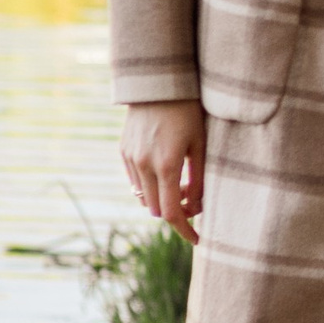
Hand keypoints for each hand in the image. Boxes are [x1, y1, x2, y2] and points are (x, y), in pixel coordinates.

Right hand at [124, 101, 208, 246]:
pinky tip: (163, 171)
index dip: (185, 230)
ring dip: (161, 199)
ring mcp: (130, 159)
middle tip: (193, 200)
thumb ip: (198, 178)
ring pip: (144, 197)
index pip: (173, 213)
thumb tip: (196, 207)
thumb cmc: (188, 111)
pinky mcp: (123, 151)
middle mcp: (144, 165)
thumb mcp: (200, 144)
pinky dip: (149, 185)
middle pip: (157, 209)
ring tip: (179, 182)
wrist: (158, 84)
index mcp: (166, 165)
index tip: (198, 238)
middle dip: (176, 212)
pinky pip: (135, 181)